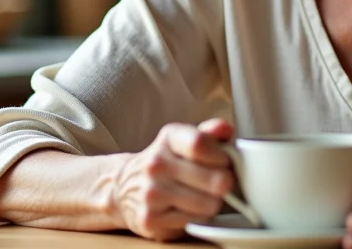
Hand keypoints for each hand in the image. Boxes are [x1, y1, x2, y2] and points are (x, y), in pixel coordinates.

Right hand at [109, 118, 235, 240]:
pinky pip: (193, 222)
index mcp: (169, 138)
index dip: (222, 156)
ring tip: (205, 196)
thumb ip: (210, 133)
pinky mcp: (150, 219)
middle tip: (221, 183)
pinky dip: (197, 218)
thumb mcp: (186, 140)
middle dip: (226, 183)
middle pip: (213, 179)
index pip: (200, 144)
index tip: (226, 161)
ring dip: (214, 203)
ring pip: (207, 204)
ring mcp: (151, 193)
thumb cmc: (167, 162)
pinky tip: (188, 209)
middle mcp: (156, 164)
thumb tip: (226, 129)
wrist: (125, 187)